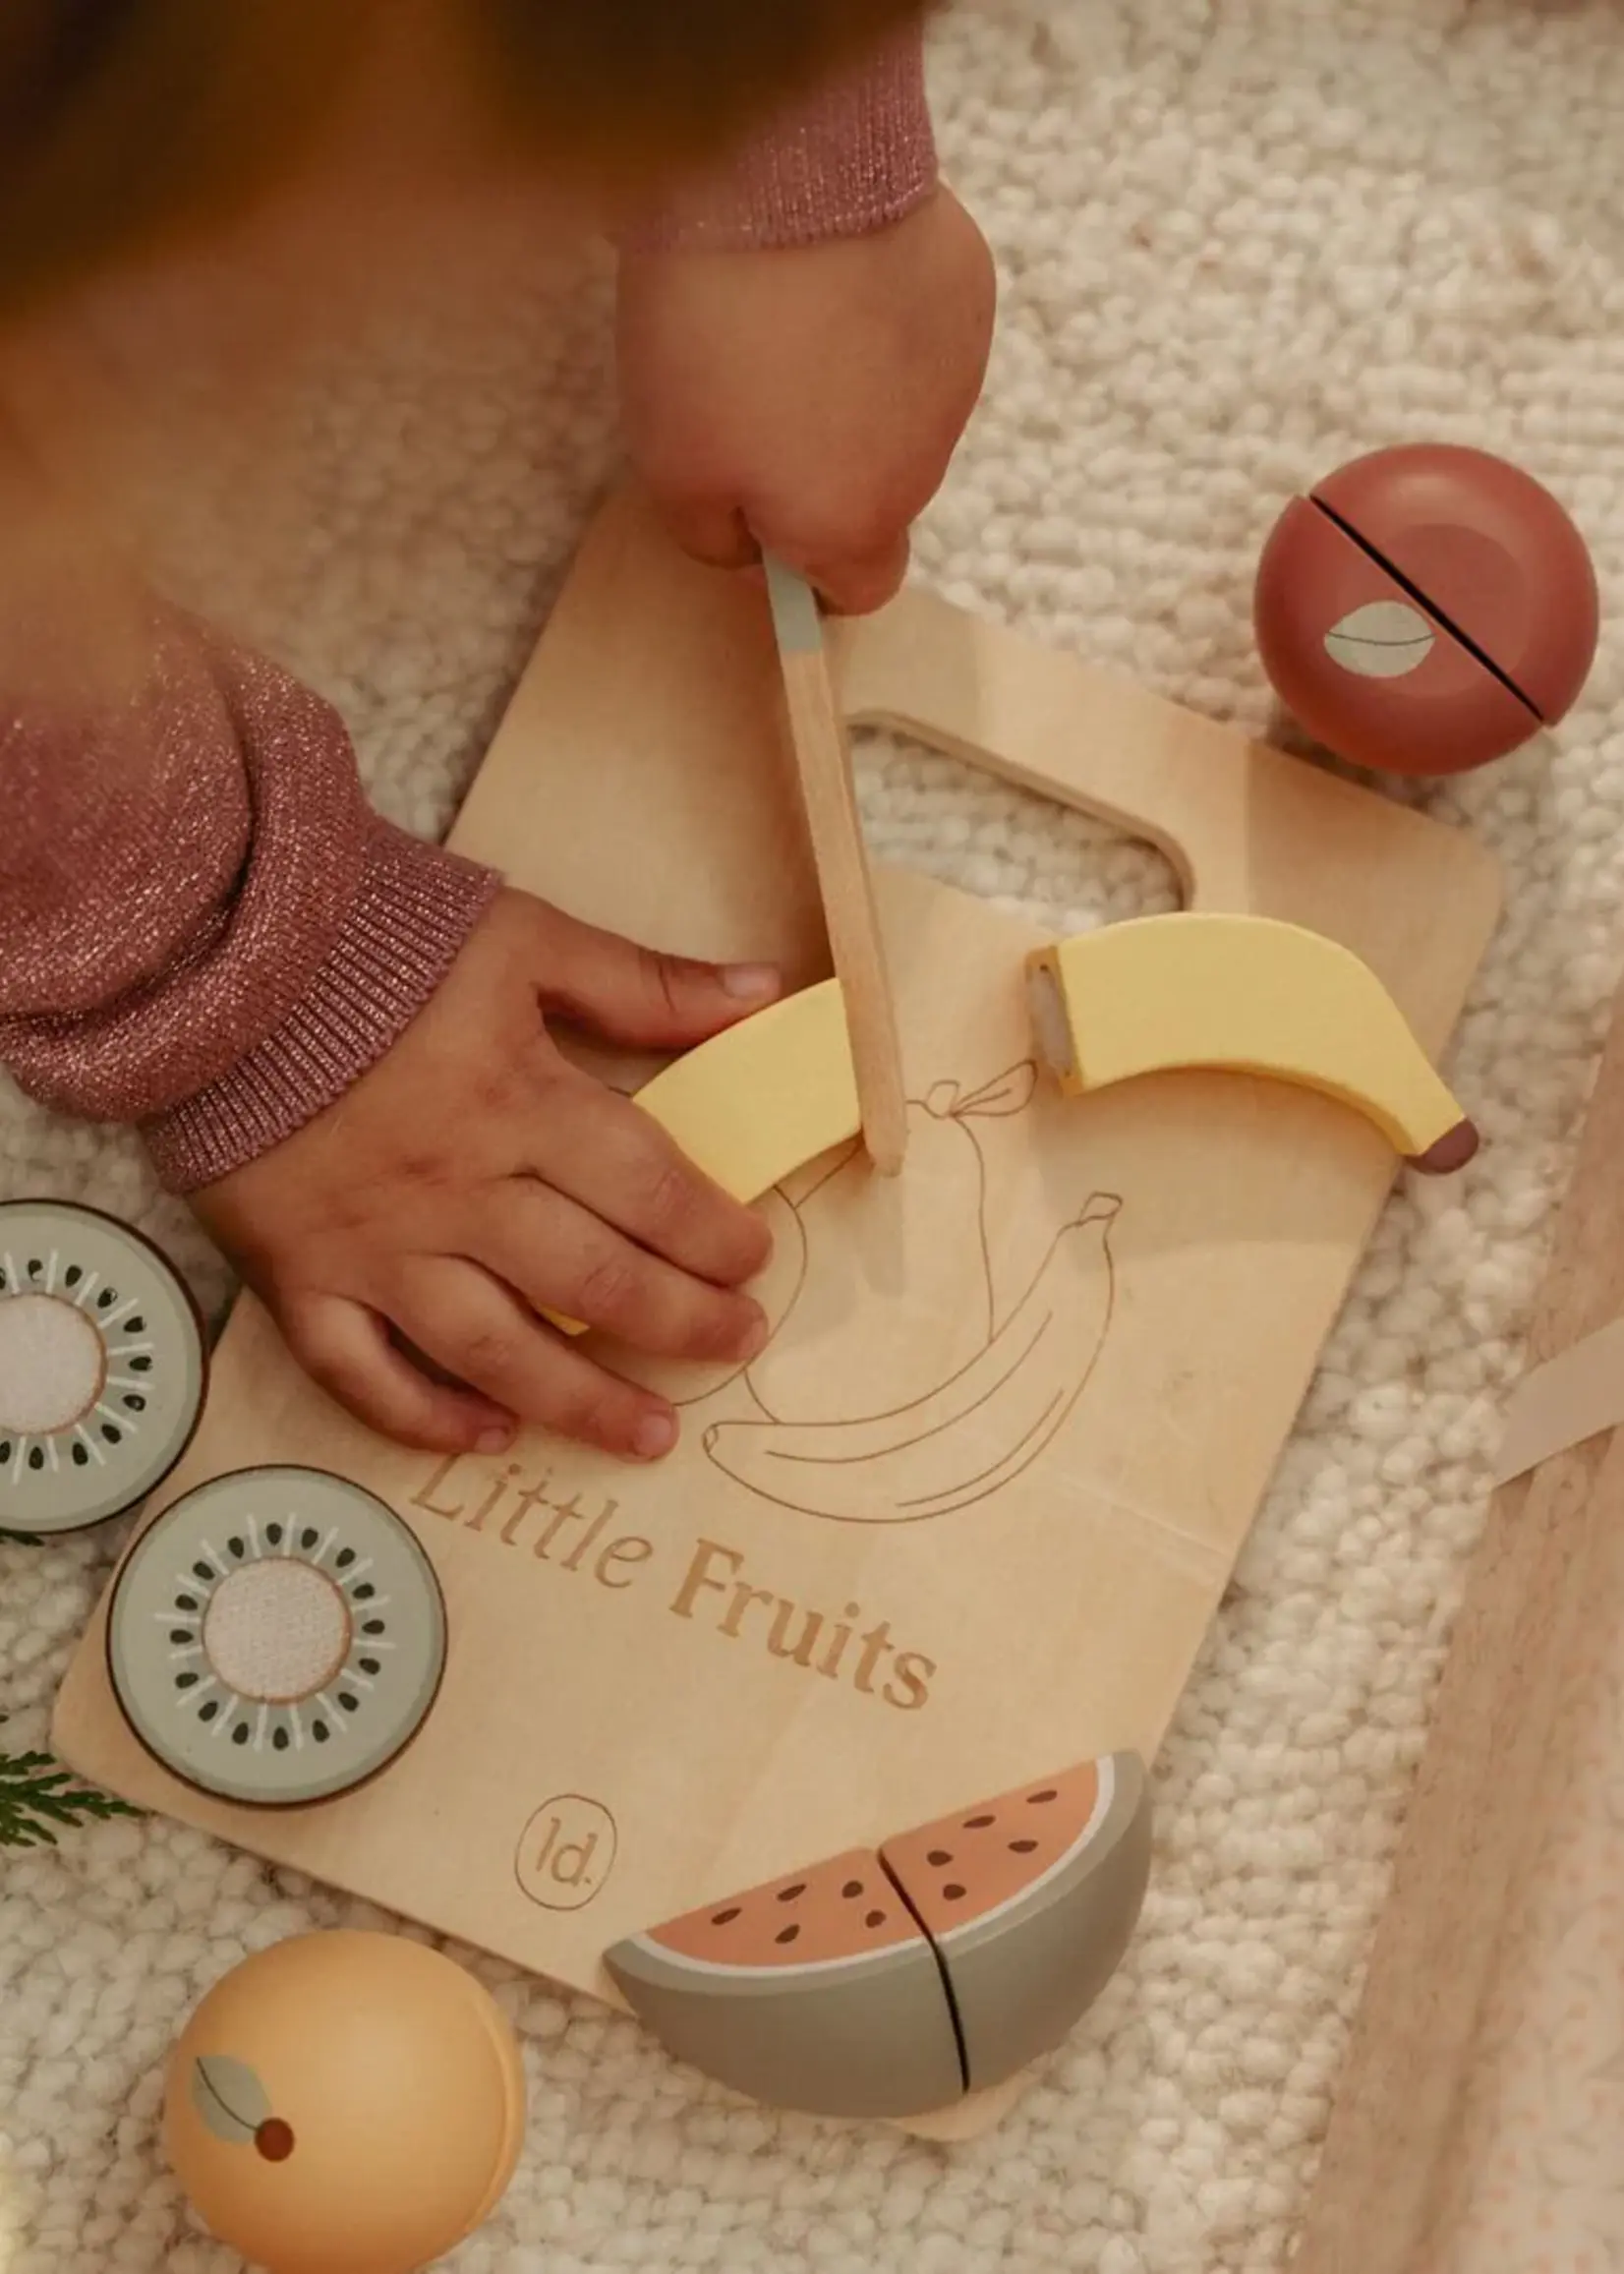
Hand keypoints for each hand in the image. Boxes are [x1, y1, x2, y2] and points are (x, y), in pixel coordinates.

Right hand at [191, 889, 780, 1462]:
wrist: (207, 954)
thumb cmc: (372, 938)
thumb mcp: (524, 937)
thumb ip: (644, 982)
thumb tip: (766, 993)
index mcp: (521, 1104)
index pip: (649, 1192)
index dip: (714, 1235)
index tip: (753, 1259)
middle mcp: (457, 1191)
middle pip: (592, 1283)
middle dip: (681, 1324)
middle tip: (737, 1343)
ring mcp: (375, 1246)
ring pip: (495, 1351)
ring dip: (583, 1403)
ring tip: (653, 1436)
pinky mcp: (298, 1276)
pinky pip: (362, 1373)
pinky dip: (425, 1416)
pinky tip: (490, 1437)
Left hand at [617, 185, 995, 614]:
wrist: (780, 179)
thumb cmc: (713, 340)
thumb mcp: (671, 471)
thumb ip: (714, 539)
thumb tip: (749, 547)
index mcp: (857, 524)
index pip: (860, 591)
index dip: (813, 573)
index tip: (766, 530)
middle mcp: (926, 464)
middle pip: (878, 494)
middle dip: (822, 466)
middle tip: (748, 399)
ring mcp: (958, 374)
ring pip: (903, 411)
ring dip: (854, 388)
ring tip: (782, 320)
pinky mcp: (968, 290)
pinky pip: (919, 330)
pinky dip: (878, 316)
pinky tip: (827, 268)